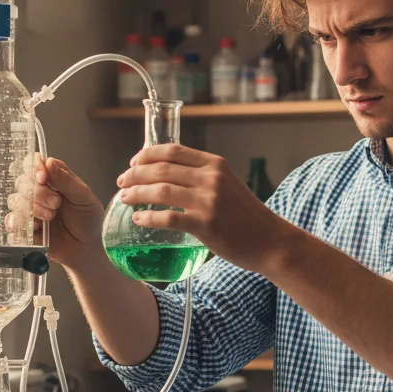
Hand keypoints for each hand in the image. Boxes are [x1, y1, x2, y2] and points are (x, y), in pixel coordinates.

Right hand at [6, 154, 104, 270]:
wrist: (87, 247)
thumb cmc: (88, 219)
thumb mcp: (83, 197)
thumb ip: (65, 180)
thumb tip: (49, 162)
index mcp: (52, 179)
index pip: (33, 164)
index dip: (34, 168)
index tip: (43, 177)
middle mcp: (37, 192)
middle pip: (23, 182)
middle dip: (38, 193)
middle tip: (56, 203)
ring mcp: (29, 210)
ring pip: (16, 201)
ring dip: (33, 209)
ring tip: (51, 217)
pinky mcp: (24, 228)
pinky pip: (11, 222)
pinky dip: (20, 224)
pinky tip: (36, 227)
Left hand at [116, 144, 293, 273]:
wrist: (270, 241)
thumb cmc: (248, 217)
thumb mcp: (229, 185)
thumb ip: (204, 177)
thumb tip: (170, 176)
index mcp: (215, 164)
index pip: (172, 150)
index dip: (147, 154)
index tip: (133, 162)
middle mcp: (211, 178)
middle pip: (161, 168)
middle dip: (135, 174)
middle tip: (122, 182)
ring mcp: (208, 201)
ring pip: (160, 191)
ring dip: (136, 193)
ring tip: (125, 199)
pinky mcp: (205, 224)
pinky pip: (168, 218)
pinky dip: (148, 218)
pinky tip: (138, 219)